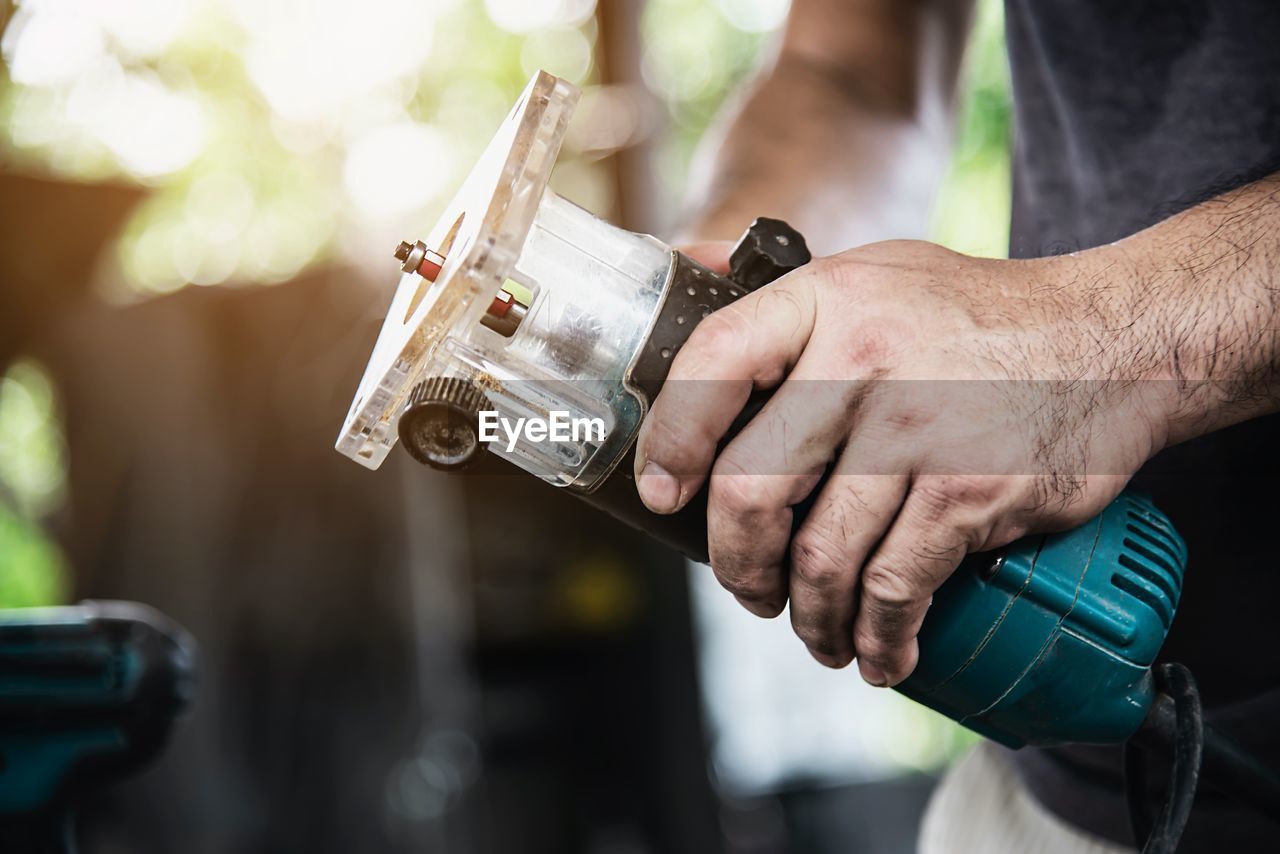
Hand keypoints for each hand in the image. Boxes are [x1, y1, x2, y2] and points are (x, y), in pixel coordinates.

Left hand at [636, 239, 1168, 685]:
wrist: (1116, 341)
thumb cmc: (980, 317)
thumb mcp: (876, 275)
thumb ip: (794, 313)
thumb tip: (694, 335)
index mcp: (825, 300)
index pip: (711, 366)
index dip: (671, 441)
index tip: (664, 493)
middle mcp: (860, 359)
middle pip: (750, 488)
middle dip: (737, 563)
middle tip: (749, 587)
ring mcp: (915, 429)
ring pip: (819, 556)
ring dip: (807, 617)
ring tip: (816, 631)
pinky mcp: (968, 492)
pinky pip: (893, 589)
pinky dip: (878, 637)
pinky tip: (881, 651)